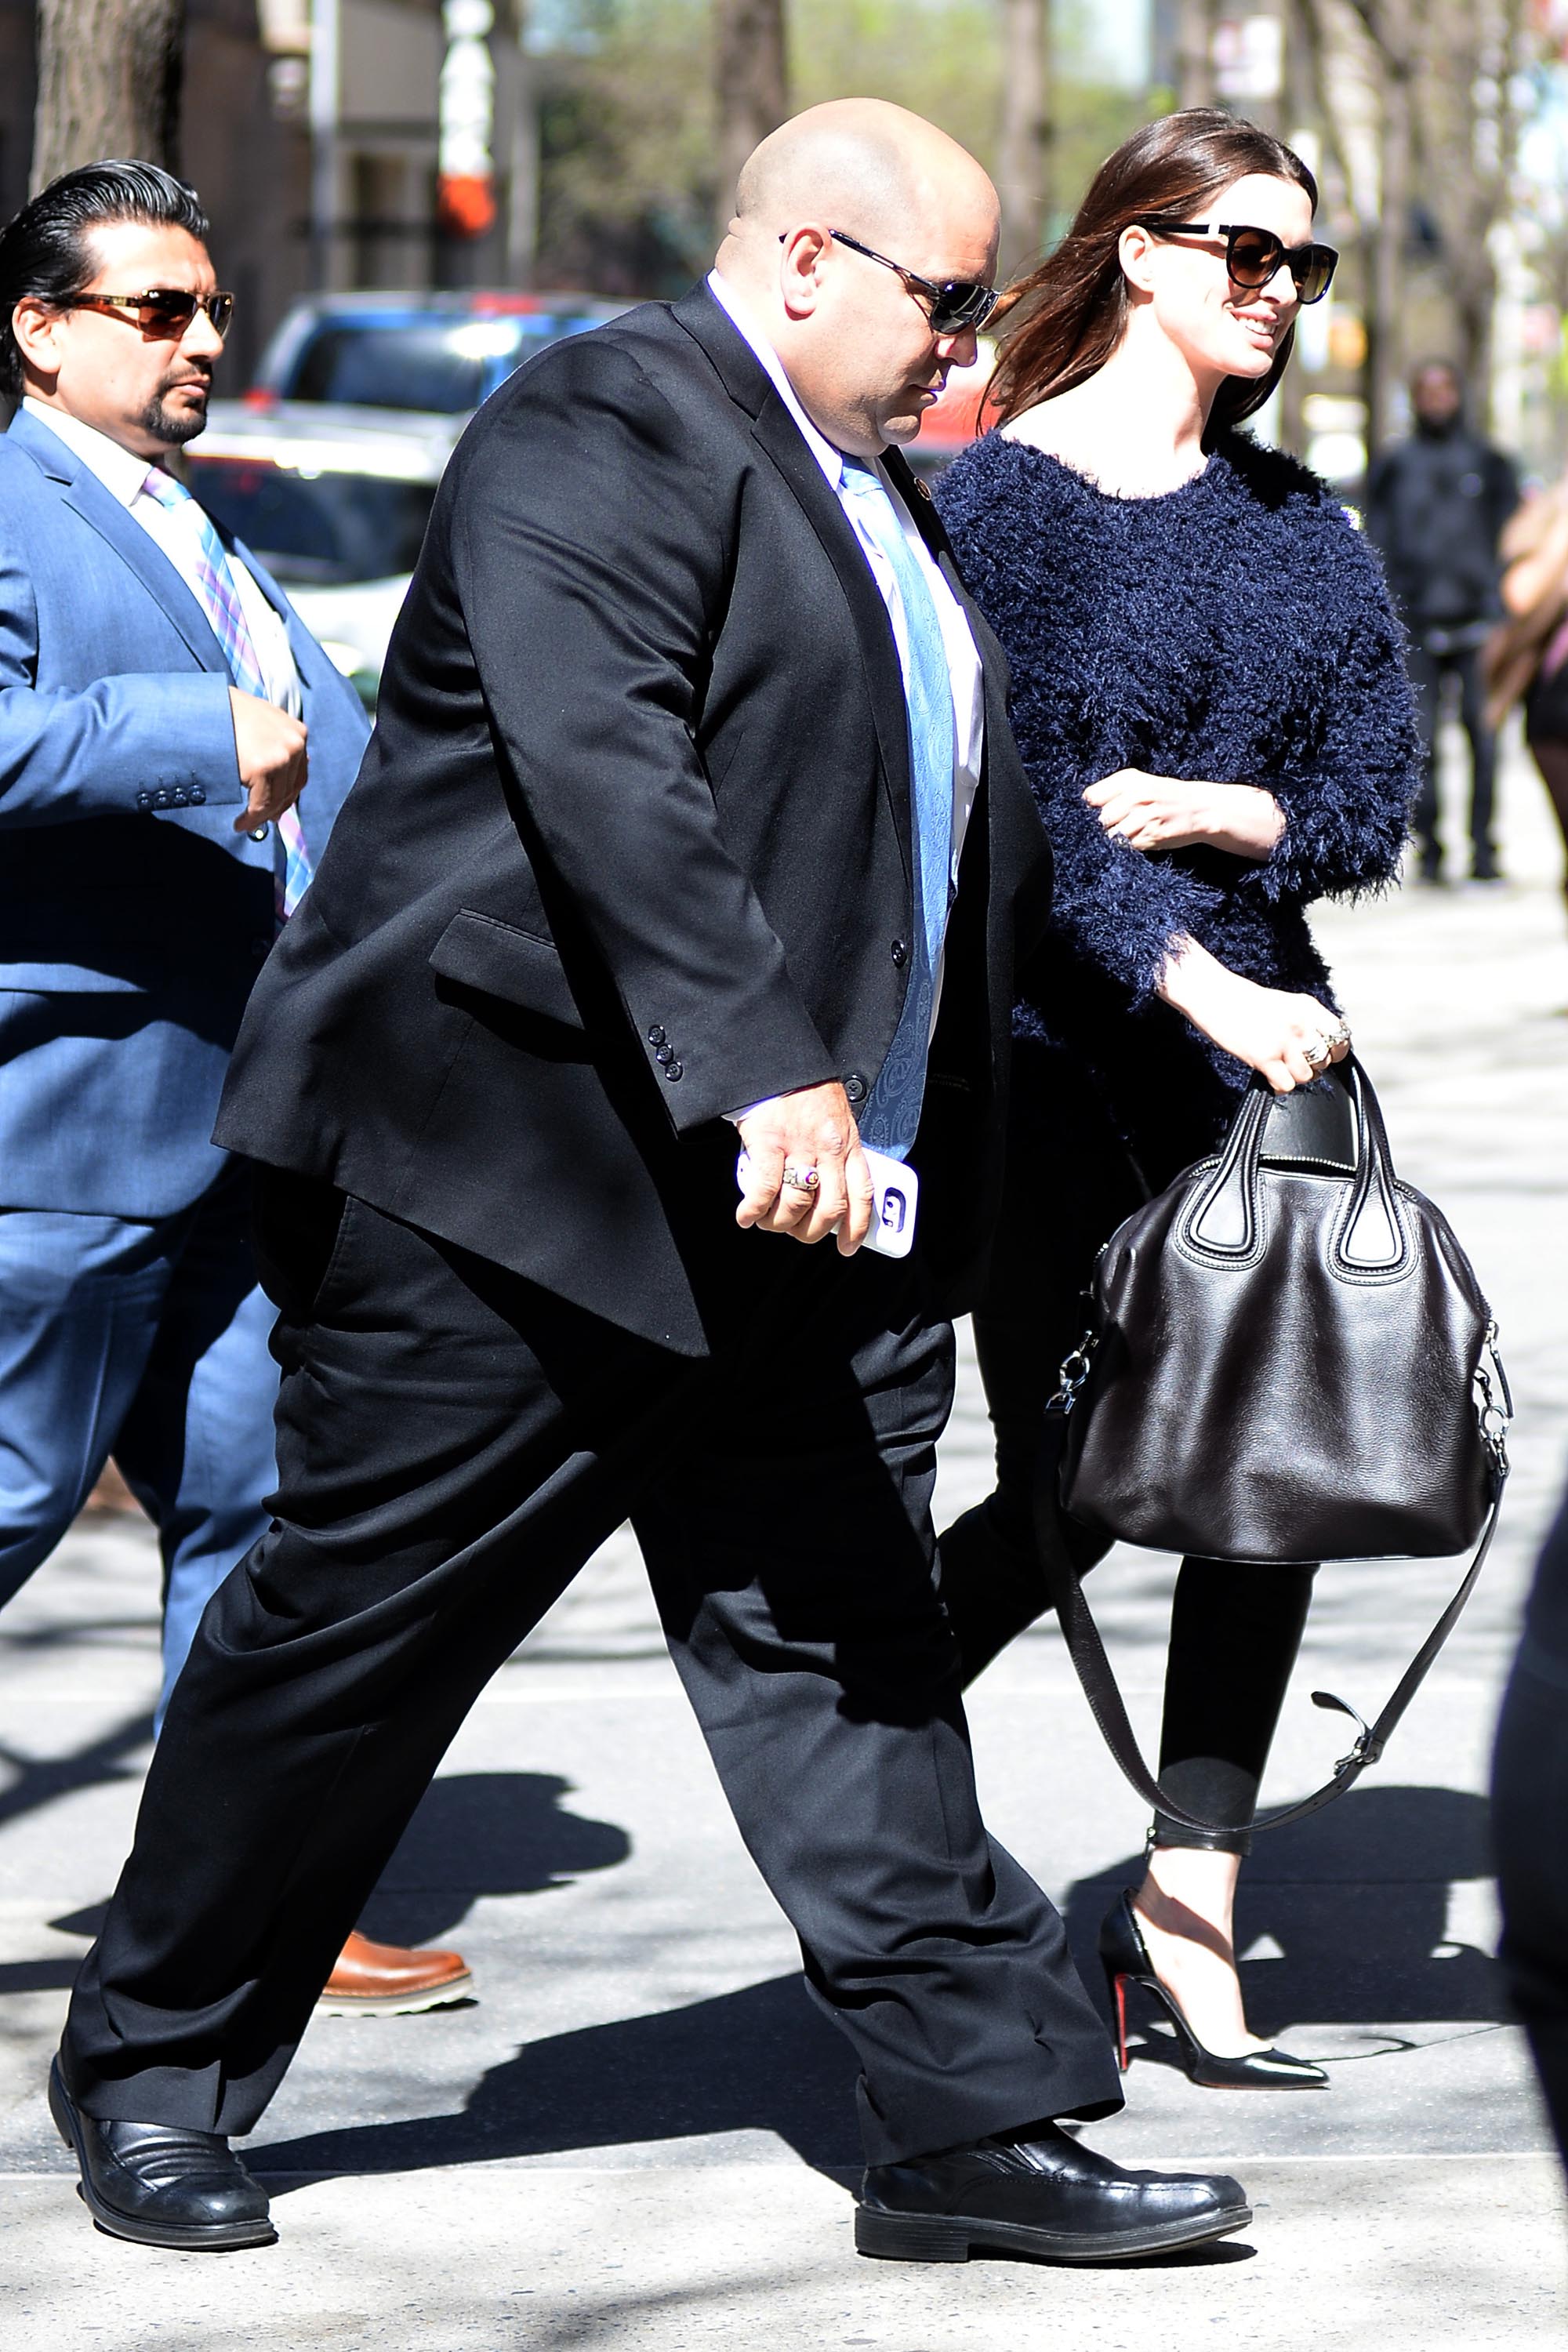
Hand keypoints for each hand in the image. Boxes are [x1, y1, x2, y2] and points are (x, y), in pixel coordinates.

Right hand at [229, 687, 307, 832]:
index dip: (287, 795)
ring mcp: (280, 756)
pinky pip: (261, 804)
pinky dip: (251, 818)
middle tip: (262, 821)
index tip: (277, 809)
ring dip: (261, 817)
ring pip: (276, 800)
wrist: (203, 706)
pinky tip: (241, 823)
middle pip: (290, 789)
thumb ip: (275, 743)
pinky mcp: (262, 768)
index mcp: (298, 732)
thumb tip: (282, 772)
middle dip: (275, 809)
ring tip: (247, 824)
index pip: (299, 774)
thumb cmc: (226, 712)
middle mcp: (294, 744)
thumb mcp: (261, 722)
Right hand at [735, 1083, 874, 1254]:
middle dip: (811, 1231)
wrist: (778, 1064)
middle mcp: (828, 1149)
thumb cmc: (805, 1096)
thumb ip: (837, 1155)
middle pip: (829, 1208)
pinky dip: (754, 1210)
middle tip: (797, 1232)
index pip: (861, 1194)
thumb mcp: (837, 1123)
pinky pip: (764, 1189)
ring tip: (769, 1222)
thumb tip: (828, 1194)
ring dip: (780, 1223)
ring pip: (796, 1204)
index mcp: (848, 1145)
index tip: (847, 1247)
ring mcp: (798, 1146)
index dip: (855, 1227)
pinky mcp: (768, 1142)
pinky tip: (747, 1217)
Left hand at [1084, 769, 1284, 859]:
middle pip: (1102, 819)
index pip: (1092, 797)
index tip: (1100, 810)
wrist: (1200, 809)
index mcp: (1131, 780)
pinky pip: (1129, 846)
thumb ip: (1112, 789)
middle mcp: (1137, 796)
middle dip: (1108, 824)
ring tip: (1136, 830)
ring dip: (1120, 837)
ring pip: (1113, 835)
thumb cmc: (1166, 795)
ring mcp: (1145, 817)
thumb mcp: (1141, 782)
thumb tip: (1087, 801)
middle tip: (1124, 823)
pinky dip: (1132, 845)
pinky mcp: (1152, 836)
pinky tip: (1144, 838)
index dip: (1094, 807)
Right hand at [1158, 937, 1349, 1092]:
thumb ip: (1305, 1022)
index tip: (1326, 1055)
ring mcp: (1283, 1041)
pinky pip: (1287, 1085)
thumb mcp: (1285, 1003)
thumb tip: (1320, 1047)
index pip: (1341, 1036)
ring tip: (1279, 1069)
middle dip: (1312, 1065)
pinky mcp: (1264, 1058)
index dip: (1336, 1051)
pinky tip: (1269, 1077)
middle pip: (1325, 1060)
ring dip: (1294, 1077)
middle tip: (1293, 1062)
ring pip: (1307, 1076)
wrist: (1212, 995)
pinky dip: (1279, 1087)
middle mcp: (1300, 1024)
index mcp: (1308, 1007)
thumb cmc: (1243, 1000)